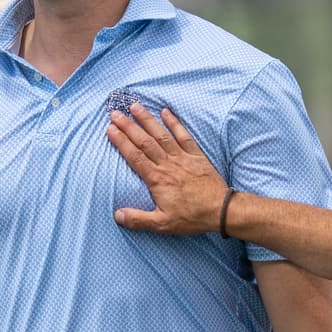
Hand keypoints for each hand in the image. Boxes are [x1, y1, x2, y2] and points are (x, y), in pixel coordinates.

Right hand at [108, 103, 229, 234]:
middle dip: (128, 126)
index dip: (121, 142)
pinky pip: (184, 136)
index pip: (134, 157)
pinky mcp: (196, 156)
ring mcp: (183, 158)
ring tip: (135, 106)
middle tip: (115, 113)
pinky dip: (174, 123)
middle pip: (144, 141)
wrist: (221, 210)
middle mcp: (168, 164)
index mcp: (157, 179)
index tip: (110, 129)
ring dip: (148, 120)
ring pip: (161, 135)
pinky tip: (166, 112)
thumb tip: (116, 215)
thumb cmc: (192, 217)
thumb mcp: (162, 224)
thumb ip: (138, 219)